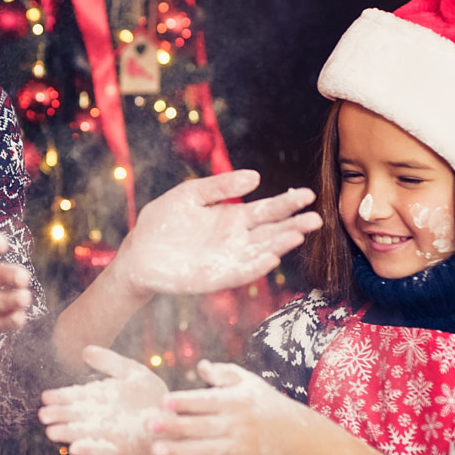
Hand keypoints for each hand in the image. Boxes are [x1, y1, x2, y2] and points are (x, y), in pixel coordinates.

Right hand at [39, 346, 167, 454]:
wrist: (173, 416)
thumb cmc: (150, 393)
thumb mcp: (131, 371)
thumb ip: (109, 361)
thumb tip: (84, 350)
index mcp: (98, 396)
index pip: (75, 396)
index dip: (60, 397)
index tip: (46, 397)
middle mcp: (99, 416)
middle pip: (75, 416)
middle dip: (59, 416)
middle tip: (44, 415)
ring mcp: (109, 434)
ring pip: (84, 433)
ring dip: (68, 434)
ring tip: (52, 432)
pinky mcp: (121, 450)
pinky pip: (103, 451)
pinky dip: (90, 450)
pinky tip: (75, 449)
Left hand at [107, 170, 319, 296]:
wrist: (138, 254)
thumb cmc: (163, 222)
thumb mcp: (190, 195)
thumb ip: (220, 186)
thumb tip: (256, 177)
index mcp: (234, 217)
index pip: (268, 210)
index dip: (288, 203)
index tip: (308, 195)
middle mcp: (238, 239)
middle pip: (273, 231)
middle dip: (294, 225)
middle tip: (316, 218)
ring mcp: (230, 259)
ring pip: (262, 251)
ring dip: (280, 245)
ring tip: (297, 234)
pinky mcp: (217, 277)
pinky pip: (242, 272)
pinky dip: (257, 267)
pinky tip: (271, 257)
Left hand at [146, 359, 311, 454]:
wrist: (291, 432)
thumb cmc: (262, 401)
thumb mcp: (247, 381)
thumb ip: (222, 373)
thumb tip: (200, 365)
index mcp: (235, 400)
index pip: (207, 401)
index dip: (185, 402)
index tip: (164, 401)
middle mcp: (236, 424)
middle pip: (201, 426)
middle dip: (174, 426)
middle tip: (149, 425)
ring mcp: (238, 446)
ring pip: (205, 450)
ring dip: (179, 451)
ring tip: (155, 450)